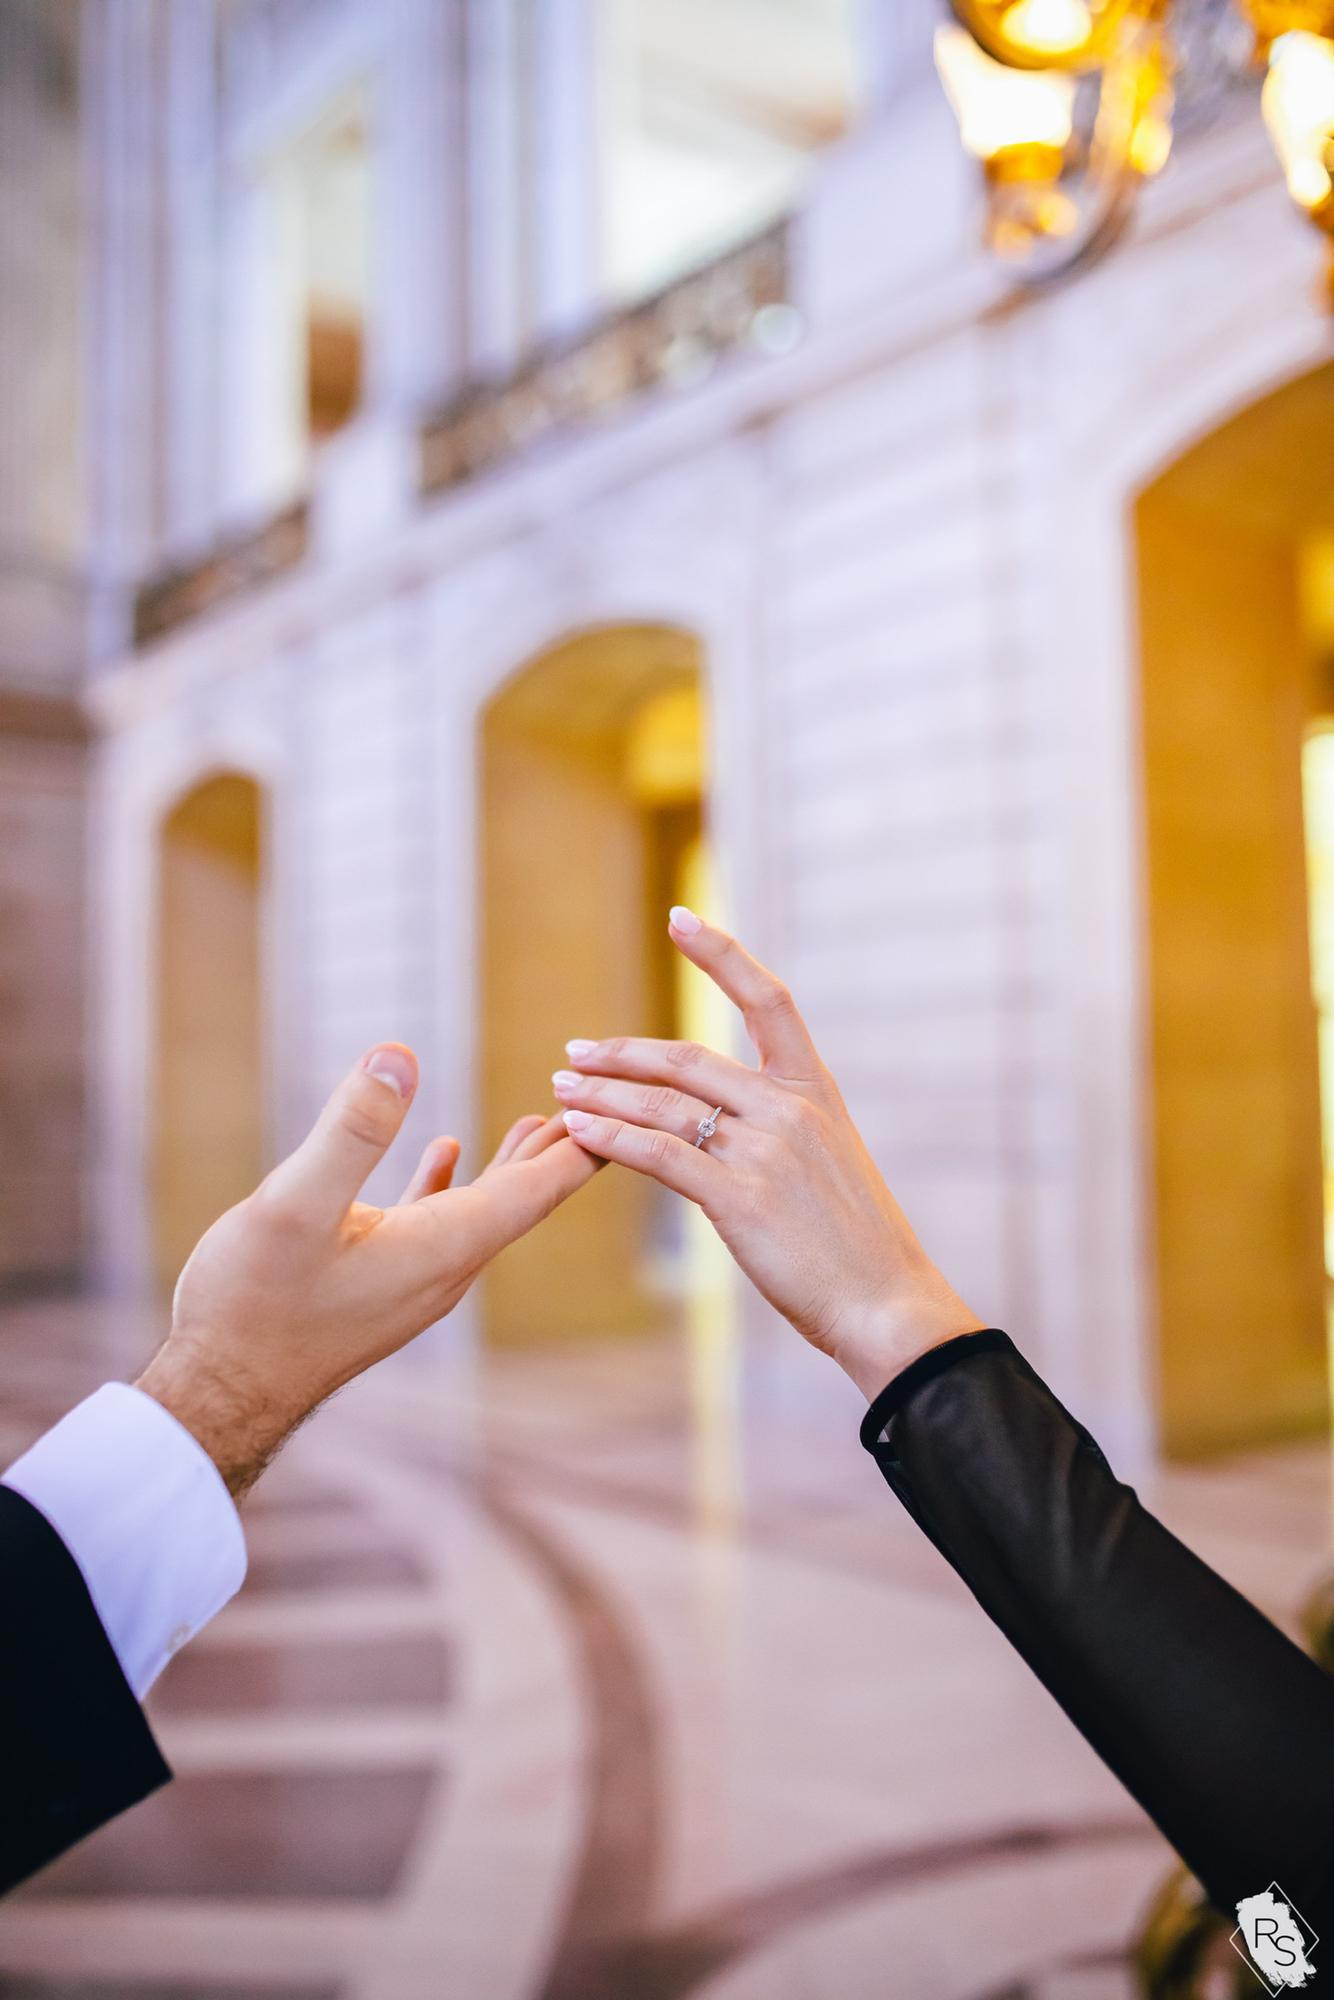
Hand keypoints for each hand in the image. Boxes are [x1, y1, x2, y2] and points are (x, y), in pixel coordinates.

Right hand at [138, 1044, 596, 1493]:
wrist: (217, 1395)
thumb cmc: (254, 1304)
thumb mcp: (296, 1203)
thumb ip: (351, 1129)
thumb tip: (400, 1053)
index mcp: (444, 1245)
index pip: (537, 1189)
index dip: (580, 1144)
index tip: (622, 1101)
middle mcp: (444, 1268)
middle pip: (524, 1199)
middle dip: (561, 1147)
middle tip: (602, 1098)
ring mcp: (413, 1280)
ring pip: (485, 1211)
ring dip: (514, 1164)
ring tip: (541, 1122)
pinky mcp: (379, 1285)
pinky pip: (436, 1224)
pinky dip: (452, 1183)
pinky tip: (444, 1152)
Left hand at [552, 911, 982, 1399]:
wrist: (887, 1304)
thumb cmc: (856, 1246)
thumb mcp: (831, 1164)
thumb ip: (782, 1131)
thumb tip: (731, 1124)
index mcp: (815, 1091)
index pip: (768, 999)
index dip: (722, 955)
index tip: (680, 918)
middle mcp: (789, 1109)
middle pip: (688, 1059)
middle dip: (622, 1054)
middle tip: (575, 1053)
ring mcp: (765, 1150)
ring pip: (664, 1105)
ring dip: (603, 1096)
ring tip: (561, 1092)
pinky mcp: (739, 1197)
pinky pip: (659, 1154)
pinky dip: (611, 1138)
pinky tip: (578, 1131)